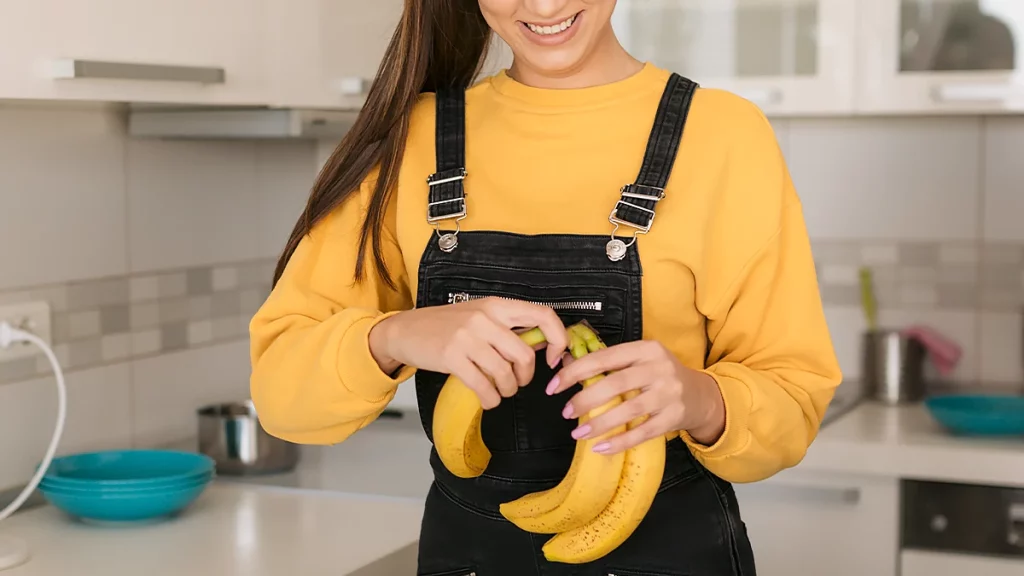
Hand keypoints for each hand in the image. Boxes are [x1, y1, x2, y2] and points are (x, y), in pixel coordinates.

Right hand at [369, 298, 568, 409]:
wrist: (404, 331)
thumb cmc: (445, 326)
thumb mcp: (479, 316)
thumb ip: (507, 328)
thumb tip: (542, 346)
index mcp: (496, 306)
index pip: (542, 315)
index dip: (557, 338)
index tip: (552, 357)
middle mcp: (484, 318)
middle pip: (524, 355)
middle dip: (525, 377)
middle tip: (516, 383)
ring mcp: (467, 337)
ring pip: (504, 373)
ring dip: (506, 390)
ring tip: (499, 392)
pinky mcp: (452, 357)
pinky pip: (483, 386)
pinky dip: (490, 399)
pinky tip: (488, 399)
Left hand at [546, 340, 725, 453]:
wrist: (701, 395)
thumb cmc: (659, 376)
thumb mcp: (640, 361)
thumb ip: (609, 364)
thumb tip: (566, 364)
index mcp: (646, 349)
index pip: (604, 357)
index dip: (576, 372)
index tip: (554, 386)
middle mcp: (659, 368)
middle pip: (616, 384)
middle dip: (586, 399)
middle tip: (566, 412)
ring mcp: (669, 394)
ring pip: (629, 410)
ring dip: (600, 424)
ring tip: (578, 433)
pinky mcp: (674, 417)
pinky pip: (643, 432)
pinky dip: (620, 441)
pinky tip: (600, 448)